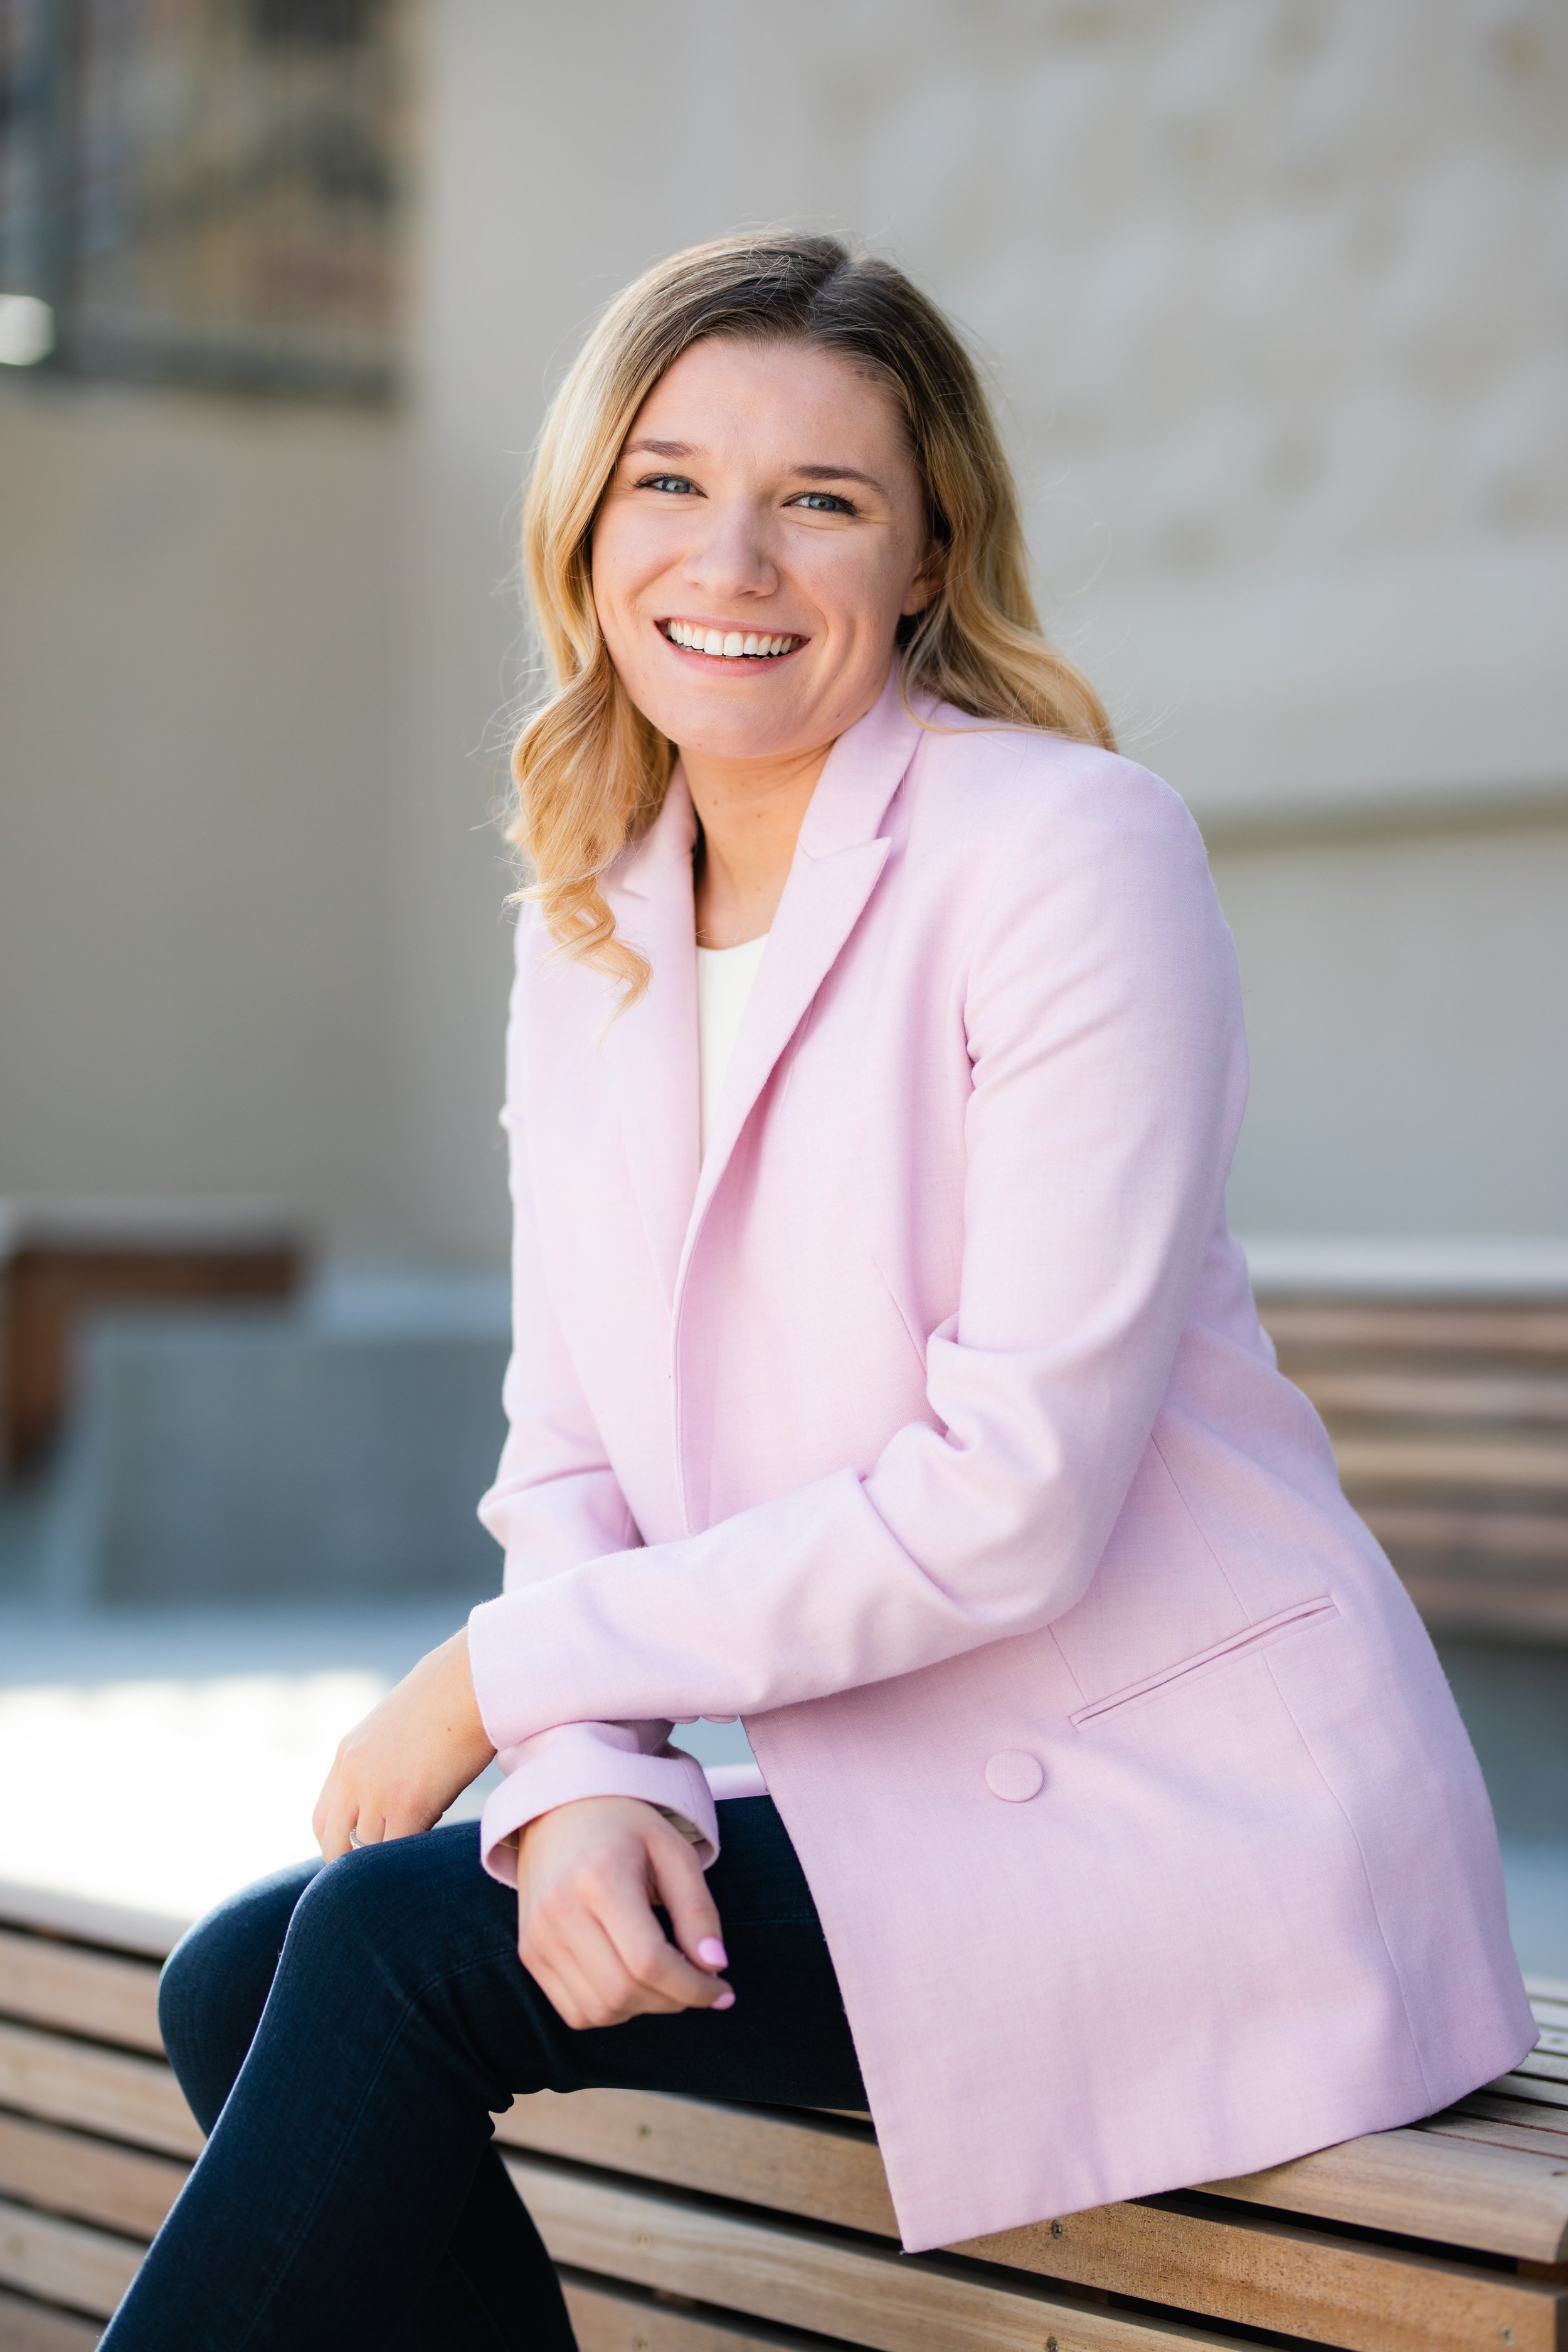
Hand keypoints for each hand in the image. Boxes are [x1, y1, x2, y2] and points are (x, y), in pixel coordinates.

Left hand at [313, 1629, 494, 1859]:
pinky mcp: (406, 1803)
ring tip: (422, 1845)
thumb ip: (388, 1757)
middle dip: (353, 1863)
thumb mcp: (401, 1723)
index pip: (323, 1818)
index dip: (339, 1842)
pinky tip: (437, 1842)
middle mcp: (352, 1774)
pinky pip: (399, 1849)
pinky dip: (413, 1855)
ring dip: (392, 1853)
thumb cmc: (453, 1693)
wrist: (474, 1678)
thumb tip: (403, 1778)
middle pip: (333, 1843)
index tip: (363, 1854)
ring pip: (369, 1849)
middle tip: (383, 1875)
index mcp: (348, 1752)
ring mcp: (375, 1791)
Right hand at [516, 1795, 733, 2028]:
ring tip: (665, 1980)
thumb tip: (715, 1965)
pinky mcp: (530, 1952)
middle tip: (698, 1984)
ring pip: (600, 2011)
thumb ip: (697, 1909)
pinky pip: (574, 2010)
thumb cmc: (624, 1827)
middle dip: (674, 2000)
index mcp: (599, 1879)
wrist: (560, 1808)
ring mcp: (538, 1936)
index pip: (649, 1961)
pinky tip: (630, 1981)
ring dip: (644, 2009)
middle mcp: (560, 1911)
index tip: (722, 1991)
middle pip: (624, 1992)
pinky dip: (611, 2010)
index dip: (693, 1987)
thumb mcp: (673, 1851)